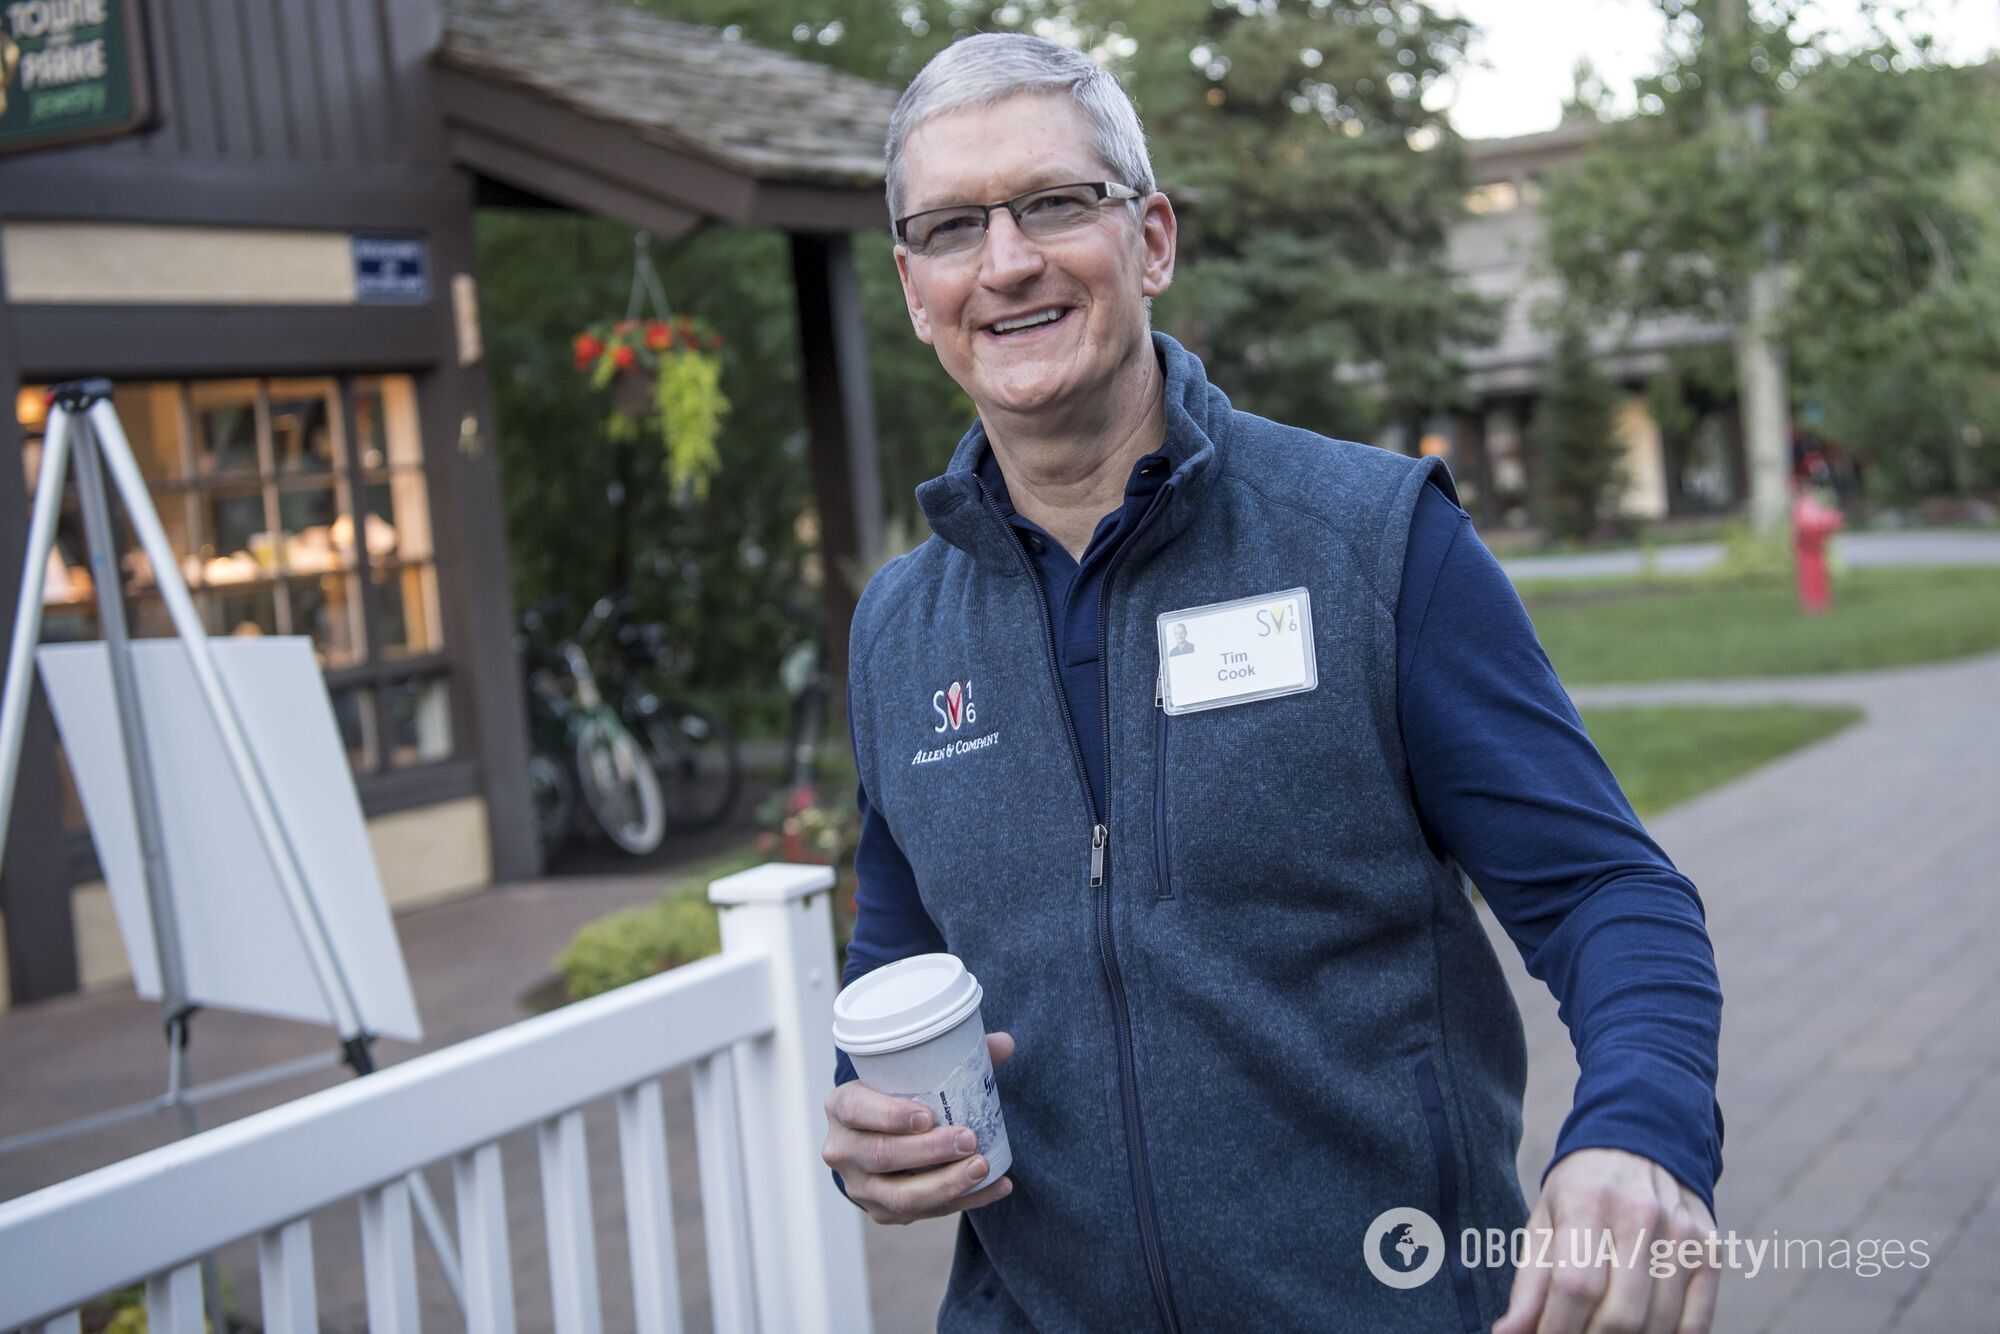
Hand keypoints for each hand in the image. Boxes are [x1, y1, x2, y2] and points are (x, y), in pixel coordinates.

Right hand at [821, 1030, 1015, 1224]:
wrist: (877, 1135)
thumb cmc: (897, 1096)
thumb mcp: (910, 1073)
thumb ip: (956, 1056)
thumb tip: (1005, 1043)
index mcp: (841, 1106)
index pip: (856, 1110)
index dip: (888, 1115)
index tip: (927, 1116)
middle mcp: (842, 1149)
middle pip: (881, 1155)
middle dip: (929, 1151)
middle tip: (968, 1139)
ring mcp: (859, 1186)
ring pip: (900, 1195)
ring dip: (946, 1184)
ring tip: (982, 1166)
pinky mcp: (882, 1212)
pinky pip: (924, 1213)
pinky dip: (965, 1201)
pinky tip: (996, 1186)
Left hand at [1494, 1147, 1716, 1333]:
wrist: (1642, 1141)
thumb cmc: (1582, 1189)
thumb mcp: (1545, 1220)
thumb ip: (1529, 1282)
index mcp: (1588, 1202)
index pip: (1576, 1285)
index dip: (1556, 1328)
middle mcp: (1641, 1217)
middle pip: (1620, 1315)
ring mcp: (1682, 1236)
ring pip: (1657, 1324)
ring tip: (1598, 1333)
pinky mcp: (1710, 1253)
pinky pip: (1695, 1323)